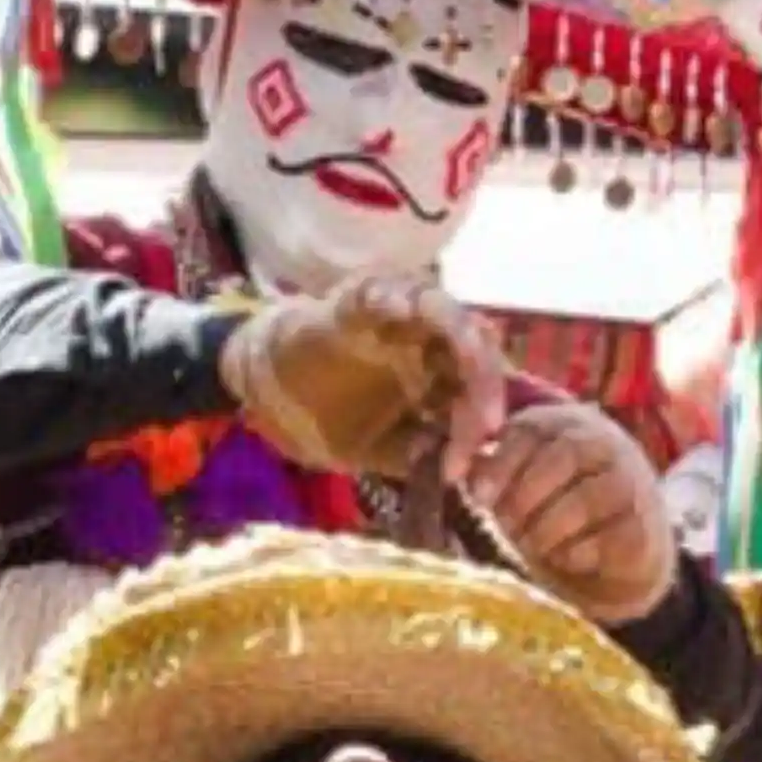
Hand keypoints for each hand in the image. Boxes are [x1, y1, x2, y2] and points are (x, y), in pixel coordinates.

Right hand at [223, 282, 472, 476]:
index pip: (482, 382)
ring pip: (440, 307)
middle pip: (474, 342)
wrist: (273, 394)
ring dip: (457, 330)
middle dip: (485, 379)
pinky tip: (400, 311)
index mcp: (441, 371)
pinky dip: (389, 298)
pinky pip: (374, 293)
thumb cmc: (335, 418)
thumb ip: (417, 454)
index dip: (488, 411)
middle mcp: (427, 337)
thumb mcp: (381, 449)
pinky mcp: (352, 302)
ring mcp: (394, 314)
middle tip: (485, 419)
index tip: (483, 445)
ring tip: (470, 352)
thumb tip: (460, 468)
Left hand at [460, 401, 677, 620]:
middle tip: (504, 525)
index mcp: (568, 424)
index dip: (501, 462)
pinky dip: (573, 553)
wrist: (621, 551)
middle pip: (563, 456)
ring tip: (529, 544)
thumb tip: (442, 461)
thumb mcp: (520, 479)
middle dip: (523, 496)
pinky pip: (605, 539)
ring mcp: (632, 484)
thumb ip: (485, 464)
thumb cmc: (557, 507)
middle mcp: (606, 444)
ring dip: (545, 529)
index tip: (477, 496)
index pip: (533, 428)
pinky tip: (563, 557)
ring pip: (584, 499)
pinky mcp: (644, 528)